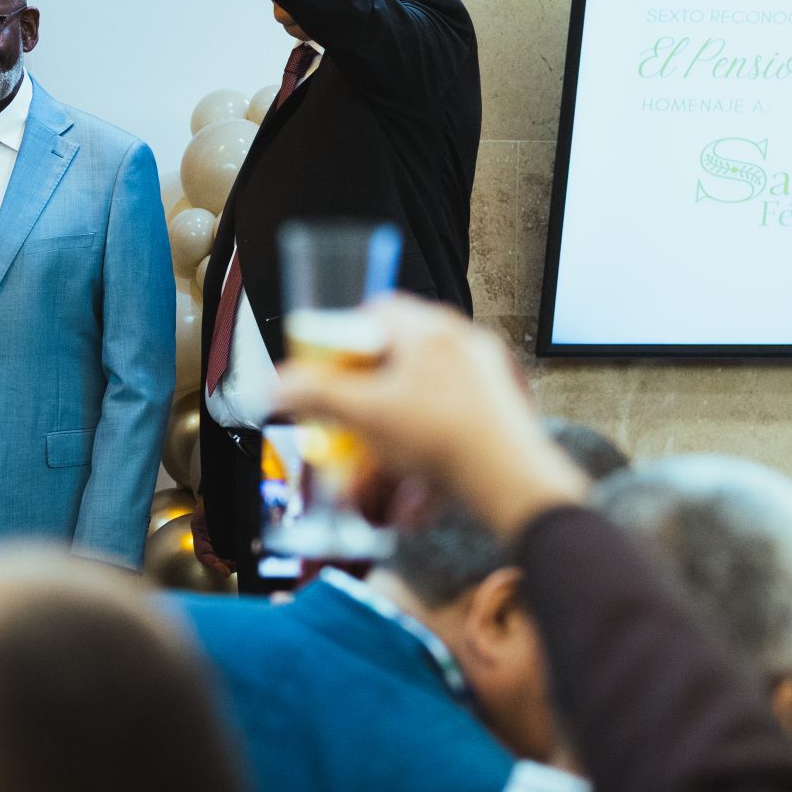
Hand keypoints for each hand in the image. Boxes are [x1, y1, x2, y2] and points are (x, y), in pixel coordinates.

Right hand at [275, 298, 588, 539]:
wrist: (511, 481)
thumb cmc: (446, 441)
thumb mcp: (363, 416)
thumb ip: (315, 394)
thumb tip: (280, 385)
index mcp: (429, 329)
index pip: (376, 309)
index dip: (345, 338)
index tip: (330, 368)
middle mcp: (461, 340)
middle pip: (399, 347)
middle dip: (369, 381)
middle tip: (352, 409)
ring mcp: (485, 371)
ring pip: (424, 379)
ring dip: (395, 409)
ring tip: (379, 444)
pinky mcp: (498, 403)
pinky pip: (449, 404)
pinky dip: (425, 427)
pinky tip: (414, 461)